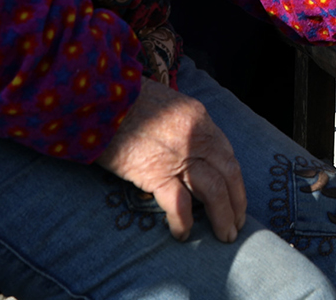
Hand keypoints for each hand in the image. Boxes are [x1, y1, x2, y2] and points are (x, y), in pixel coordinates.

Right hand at [96, 79, 246, 242]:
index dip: (234, 179)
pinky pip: (178, 203)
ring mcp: (177, 157)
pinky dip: (184, 221)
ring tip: (224, 235)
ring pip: (213, 191)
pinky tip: (183, 234)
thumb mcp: (166, 103)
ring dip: (222, 216)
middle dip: (236, 202)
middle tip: (237, 224)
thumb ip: (181, 124)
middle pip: (227, 174)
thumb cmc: (126, 100)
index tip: (236, 196)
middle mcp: (195, 137)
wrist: (99, 99)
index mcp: (198, 118)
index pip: (226, 153)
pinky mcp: (154, 174)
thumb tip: (187, 148)